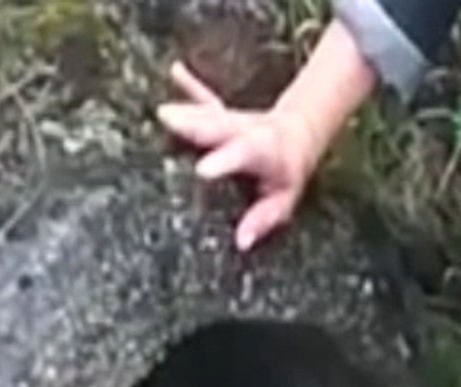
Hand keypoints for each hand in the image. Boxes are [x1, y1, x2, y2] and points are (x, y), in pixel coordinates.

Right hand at [156, 61, 324, 251]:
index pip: (241, 155)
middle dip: (195, 126)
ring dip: (185, 111)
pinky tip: (176, 70)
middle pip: (218, 127)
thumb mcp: (284, 199)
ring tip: (163, 112)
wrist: (297, 134)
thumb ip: (263, 219)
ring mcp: (231, 121)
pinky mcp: (221, 114)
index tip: (202, 170)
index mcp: (261, 152)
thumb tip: (241, 242)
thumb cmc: (287, 173)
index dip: (222, 161)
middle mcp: (244, 131)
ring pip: (208, 114)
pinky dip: (191, 86)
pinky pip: (205, 99)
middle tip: (169, 121)